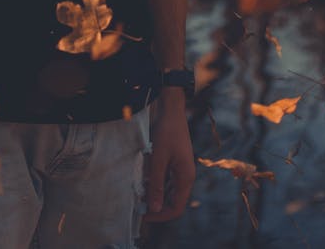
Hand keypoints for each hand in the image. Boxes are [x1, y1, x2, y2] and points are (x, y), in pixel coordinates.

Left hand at [143, 94, 194, 222]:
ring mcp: (181, 169)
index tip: (144, 215)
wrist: (172, 109)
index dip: (160, 215)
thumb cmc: (167, 131)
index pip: (176, 208)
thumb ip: (157, 184)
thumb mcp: (158, 158)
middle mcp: (186, 176)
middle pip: (172, 201)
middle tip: (139, 205)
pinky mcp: (176, 162)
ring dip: (155, 193)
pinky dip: (156, 182)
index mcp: (186, 177)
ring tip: (139, 193)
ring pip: (168, 190)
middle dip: (156, 205)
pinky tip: (144, 179)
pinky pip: (166, 179)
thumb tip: (155, 208)